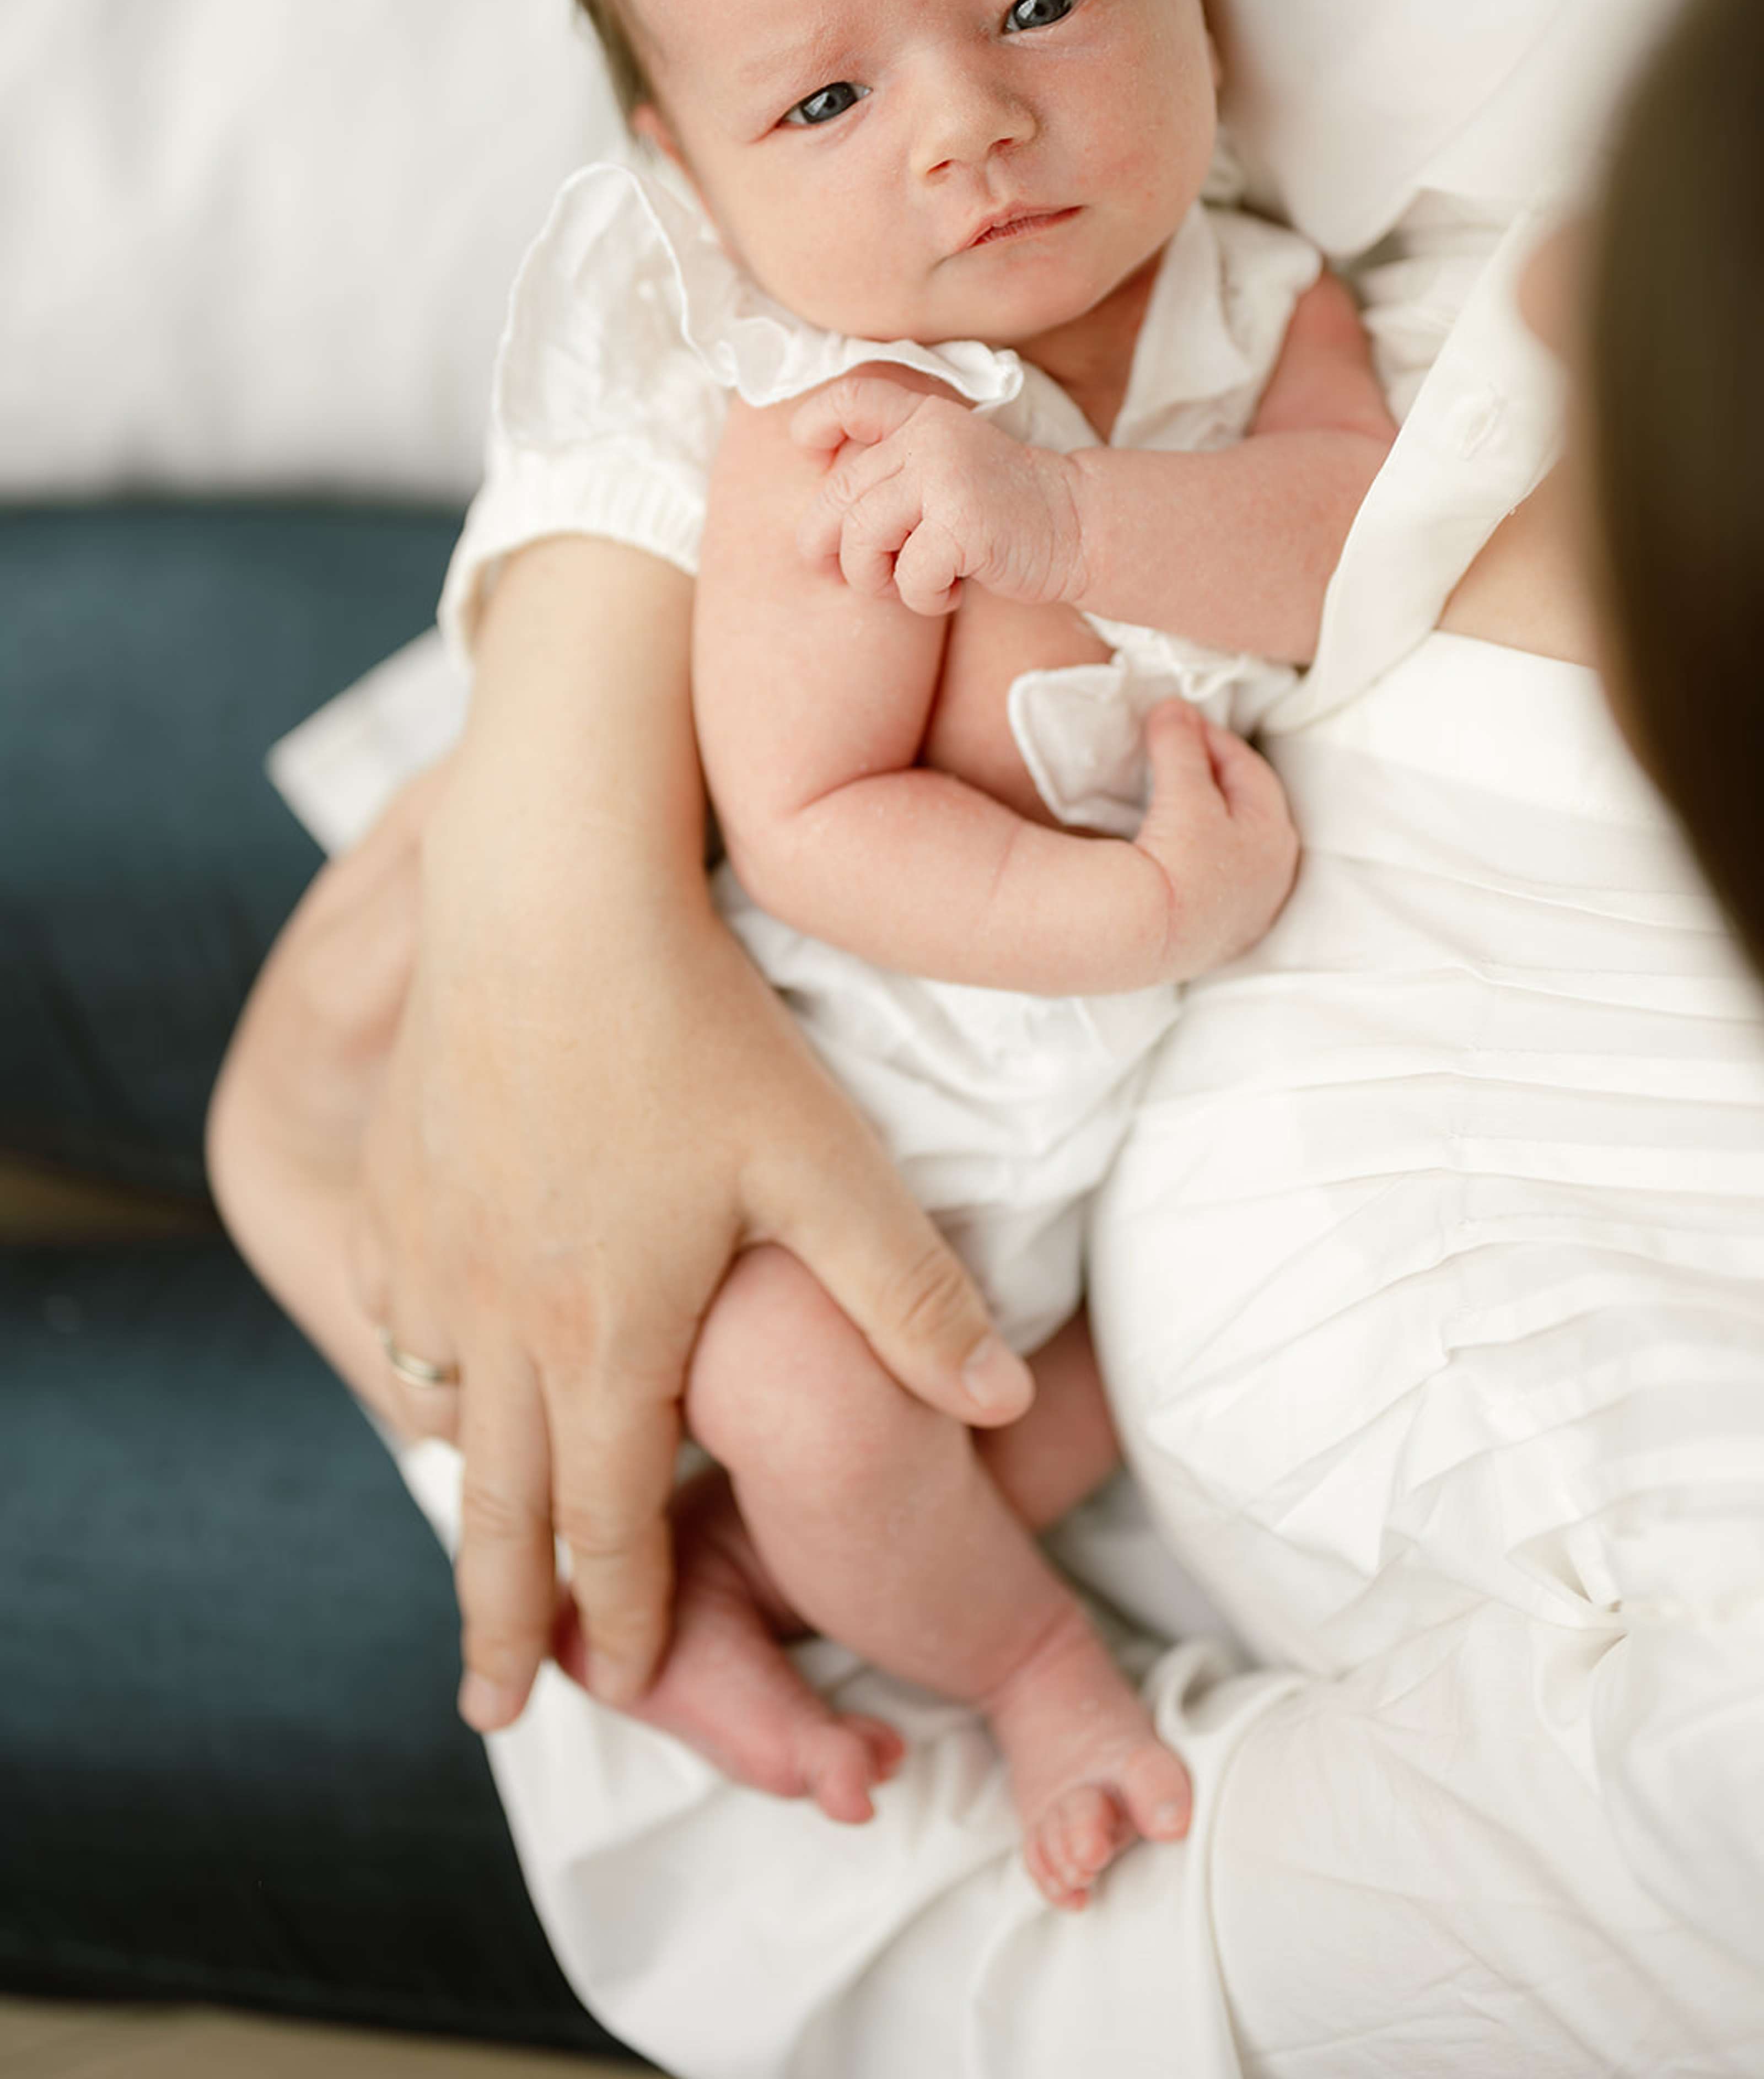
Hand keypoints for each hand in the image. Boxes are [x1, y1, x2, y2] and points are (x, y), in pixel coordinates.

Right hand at [348, 784, 1034, 1733]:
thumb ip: (913, 1295)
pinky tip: (437, 1362)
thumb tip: (1005, 1405)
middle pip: (493, 1513)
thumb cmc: (699, 1027)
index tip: (630, 1682)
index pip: (609, 1530)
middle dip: (501, 1623)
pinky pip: (389, 1309)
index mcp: (607, 1338)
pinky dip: (417, 1362)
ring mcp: (430, 1250)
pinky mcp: (392, 1179)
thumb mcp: (827, 1162)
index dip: (624, 1619)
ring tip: (477, 1538)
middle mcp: (500, 1317)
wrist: (551, 897)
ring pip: (437, 1412)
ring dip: (462, 1487)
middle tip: (490, 1707)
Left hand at [792, 374, 1082, 615]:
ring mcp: (945, 476)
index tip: (811, 454)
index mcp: (923, 417)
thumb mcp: (947, 471)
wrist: (1078, 527)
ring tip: (912, 584)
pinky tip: (954, 591)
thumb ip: (895, 472)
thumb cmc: (1002, 513)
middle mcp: (929, 437)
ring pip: (862, 539)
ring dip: (876, 579)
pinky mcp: (963, 522)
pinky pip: (908, 576)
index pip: (852, 398)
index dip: (816, 423)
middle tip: (853, 574)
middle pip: (838, 495)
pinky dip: (925, 599)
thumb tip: (813, 530)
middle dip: (829, 546)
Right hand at [1132, 701, 1299, 978]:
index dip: (1214, 740)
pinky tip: (1180, 854)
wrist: (1146, 938)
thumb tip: (1173, 708)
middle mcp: (1273, 878)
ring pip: (1238, 849)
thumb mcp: (1185, 795)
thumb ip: (1183, 748)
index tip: (1179, 722)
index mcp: (1275, 837)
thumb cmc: (1180, 861)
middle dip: (1219, 777)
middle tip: (1181, 752)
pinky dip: (1205, 856)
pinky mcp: (1216, 938)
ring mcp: (1246, 913)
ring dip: (1214, 818)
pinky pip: (1219, 881)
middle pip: (1251, 809)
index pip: (1249, 770)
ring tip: (1178, 799)